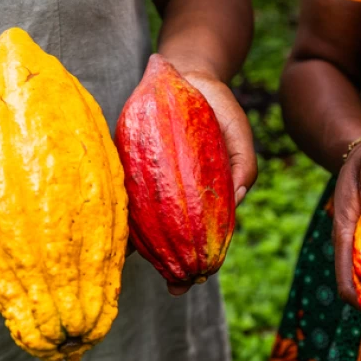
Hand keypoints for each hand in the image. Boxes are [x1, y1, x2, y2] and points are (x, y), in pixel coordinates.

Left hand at [142, 67, 255, 297]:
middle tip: (174, 288)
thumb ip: (242, 167)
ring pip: (149, 223)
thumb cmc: (217, 107)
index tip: (198, 279)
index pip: (205, 234)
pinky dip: (123, 214)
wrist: (185, 72)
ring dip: (146, 249)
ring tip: (145, 272)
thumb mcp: (238, 135)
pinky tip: (118, 233)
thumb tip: (237, 201)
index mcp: (206, 194)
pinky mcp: (132, 166)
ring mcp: (154, 183)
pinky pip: (127, 195)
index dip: (204, 259)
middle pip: (175, 237)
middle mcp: (178, 194)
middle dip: (174, 265)